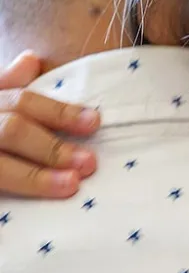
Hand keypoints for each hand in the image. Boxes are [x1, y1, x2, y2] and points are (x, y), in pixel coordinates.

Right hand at [0, 51, 99, 197]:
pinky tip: (31, 211)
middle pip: (11, 130)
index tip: (95, 122)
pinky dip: (7, 197)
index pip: (21, 101)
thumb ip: (3, 84)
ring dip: (35, 177)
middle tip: (90, 163)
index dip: (59, 111)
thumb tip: (32, 60)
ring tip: (70, 186)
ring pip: (0, 167)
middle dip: (52, 147)